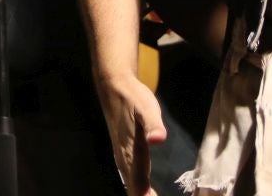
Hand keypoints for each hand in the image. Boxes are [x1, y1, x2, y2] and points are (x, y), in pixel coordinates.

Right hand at [93, 72, 165, 195]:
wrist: (114, 85)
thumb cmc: (132, 97)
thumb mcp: (146, 108)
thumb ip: (153, 125)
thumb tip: (157, 140)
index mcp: (130, 151)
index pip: (138, 183)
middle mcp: (125, 157)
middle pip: (133, 187)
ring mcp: (124, 155)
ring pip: (131, 183)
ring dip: (140, 193)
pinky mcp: (126, 151)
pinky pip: (133, 177)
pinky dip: (139, 188)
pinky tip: (147, 191)